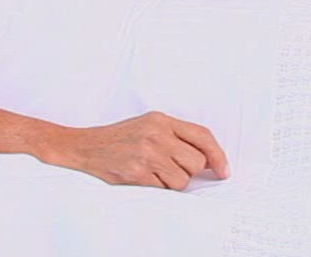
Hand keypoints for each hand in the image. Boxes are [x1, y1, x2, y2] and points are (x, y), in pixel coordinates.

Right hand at [40, 111, 229, 189]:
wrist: (86, 146)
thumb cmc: (120, 138)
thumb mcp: (149, 125)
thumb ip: (176, 137)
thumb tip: (208, 160)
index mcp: (162, 120)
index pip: (203, 136)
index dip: (218, 155)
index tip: (224, 171)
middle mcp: (157, 135)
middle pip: (196, 162)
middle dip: (190, 171)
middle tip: (172, 168)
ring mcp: (147, 154)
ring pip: (182, 180)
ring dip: (173, 182)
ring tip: (155, 172)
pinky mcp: (137, 173)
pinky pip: (164, 189)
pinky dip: (158, 188)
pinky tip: (144, 177)